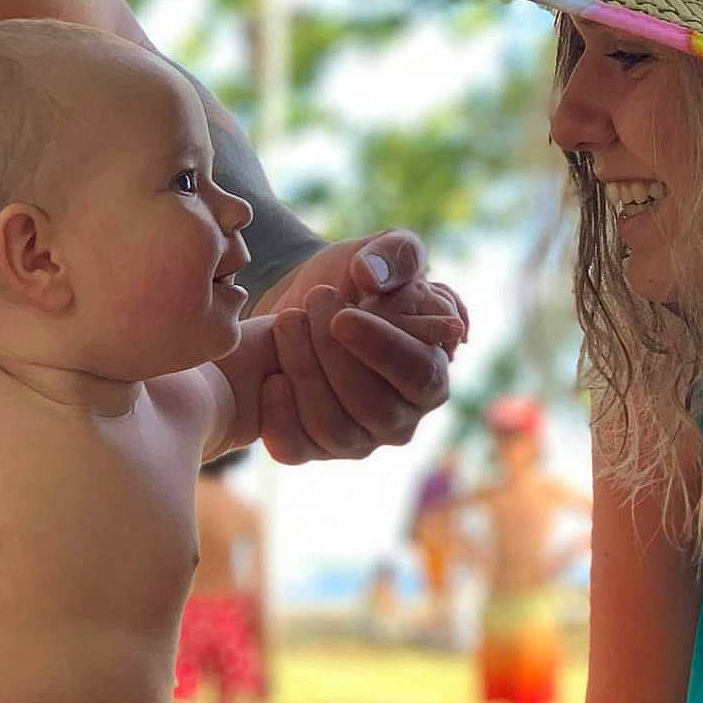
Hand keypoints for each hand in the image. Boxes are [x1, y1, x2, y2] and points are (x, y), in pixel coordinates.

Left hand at [256, 231, 465, 464]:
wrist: (300, 305)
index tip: (343, 318)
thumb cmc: (351, 280)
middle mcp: (400, 419)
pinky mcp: (313, 449)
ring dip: (305, 372)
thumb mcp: (380, 252)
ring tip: (287, 322)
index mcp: (430, 375)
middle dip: (334, 355)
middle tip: (311, 302)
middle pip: (375, 407)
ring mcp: (357, 440)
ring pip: (335, 429)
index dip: (383, 350)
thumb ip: (395, 254)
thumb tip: (373, 278)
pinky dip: (279, 416)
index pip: (420, 375)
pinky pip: (295, 450)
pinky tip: (272, 379)